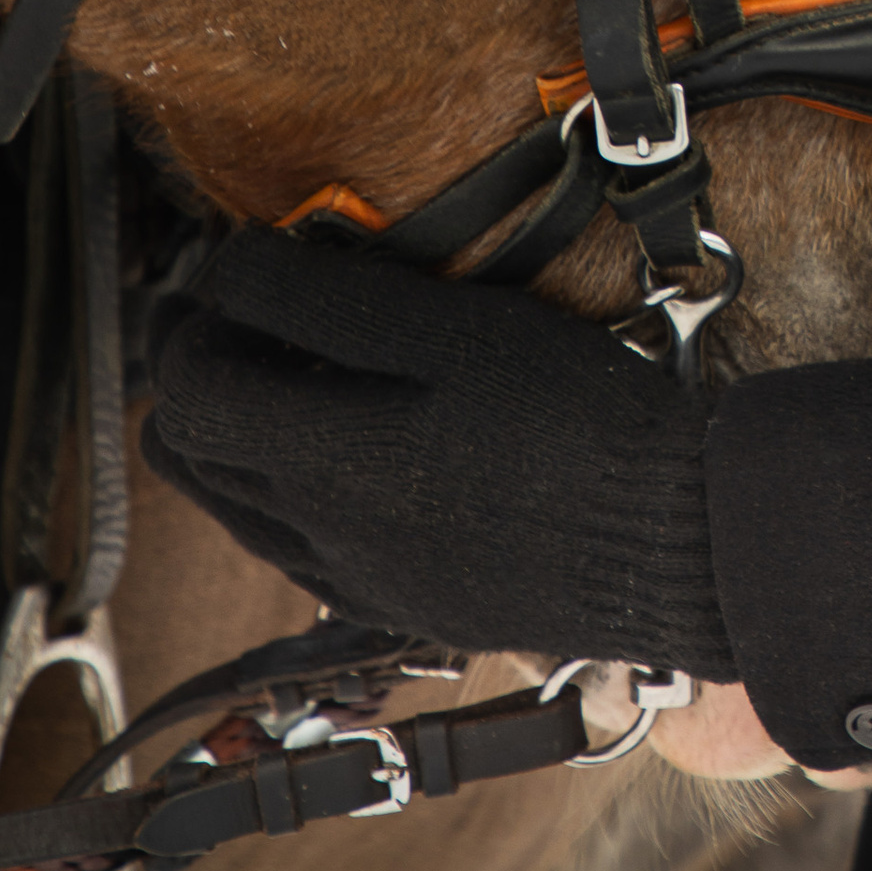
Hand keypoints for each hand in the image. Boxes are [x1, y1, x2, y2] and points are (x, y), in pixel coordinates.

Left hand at [146, 227, 734, 680]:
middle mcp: (325, 534)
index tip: (233, 264)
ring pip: (238, 510)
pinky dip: (284, 497)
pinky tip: (337, 457)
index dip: (197, 313)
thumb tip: (237, 270)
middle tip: (224, 313)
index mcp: (330, 461)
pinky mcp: (408, 606)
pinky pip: (301, 556)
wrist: (680, 543)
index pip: (191, 386)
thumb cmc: (583, 422)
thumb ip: (333, 302)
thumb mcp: (458, 330)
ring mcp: (364, 579)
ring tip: (269, 374)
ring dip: (230, 436)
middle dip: (193, 371)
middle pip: (194, 453)